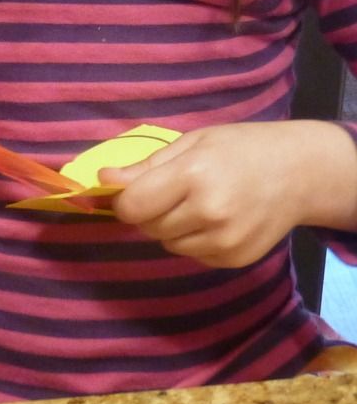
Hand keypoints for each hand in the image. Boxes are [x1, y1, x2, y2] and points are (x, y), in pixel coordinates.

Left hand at [100, 121, 356, 267]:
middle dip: (150, 211)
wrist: (300, 172)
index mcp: (194, 175)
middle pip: (148, 227)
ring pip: (167, 244)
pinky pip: (192, 255)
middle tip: (174, 192)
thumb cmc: (241, 148)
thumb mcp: (192, 143)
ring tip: (198, 204)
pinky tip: (216, 220)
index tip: (130, 193)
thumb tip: (103, 180)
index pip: (133, 206)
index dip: (123, 201)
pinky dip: (193, 240)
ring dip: (171, 227)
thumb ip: (145, 166)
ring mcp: (224, 241)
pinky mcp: (234, 260)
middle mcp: (209, 213)